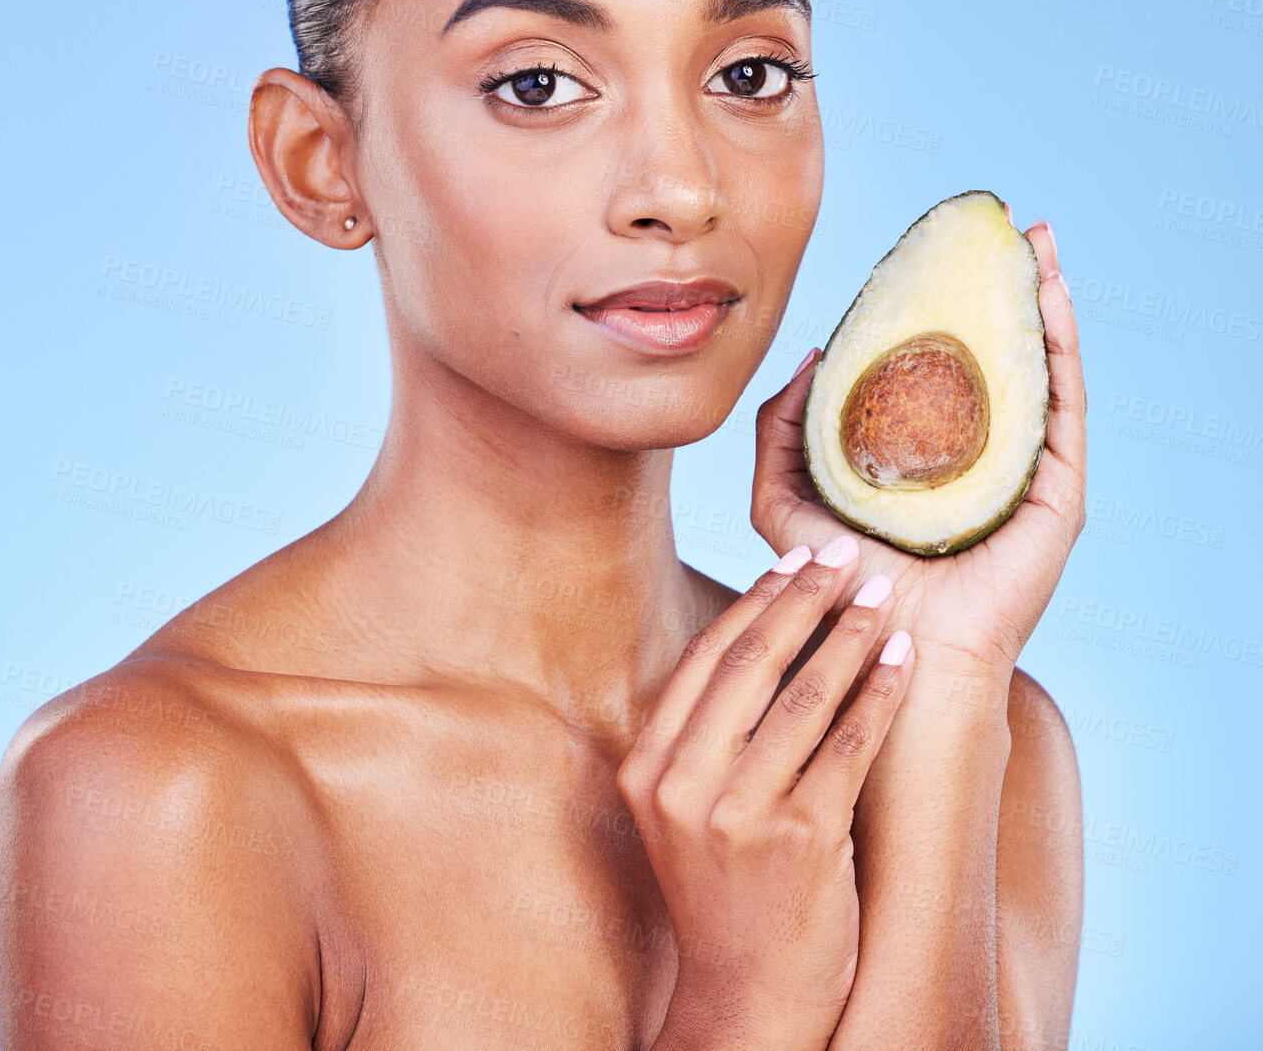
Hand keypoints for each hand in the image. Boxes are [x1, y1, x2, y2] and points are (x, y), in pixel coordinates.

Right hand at [618, 544, 915, 1050]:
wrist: (746, 999)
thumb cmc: (724, 894)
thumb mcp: (682, 812)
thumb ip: (702, 737)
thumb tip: (762, 639)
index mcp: (646, 767)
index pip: (706, 658)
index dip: (757, 600)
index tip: (796, 558)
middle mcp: (682, 784)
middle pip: (751, 662)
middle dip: (806, 595)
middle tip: (847, 551)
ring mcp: (739, 813)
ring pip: (804, 695)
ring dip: (851, 635)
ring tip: (884, 595)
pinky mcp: (801, 841)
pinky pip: (849, 745)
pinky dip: (881, 695)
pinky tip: (903, 662)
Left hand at [751, 217, 1086, 679]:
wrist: (878, 644)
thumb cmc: (830, 582)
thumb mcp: (781, 494)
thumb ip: (780, 428)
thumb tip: (815, 353)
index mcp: (927, 455)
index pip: (945, 366)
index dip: (945, 306)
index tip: (936, 250)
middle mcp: (981, 457)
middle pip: (1002, 355)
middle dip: (1006, 287)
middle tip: (1002, 226)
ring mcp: (1022, 473)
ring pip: (1040, 369)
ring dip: (1044, 300)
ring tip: (1036, 240)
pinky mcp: (1054, 494)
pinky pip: (1062, 406)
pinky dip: (1060, 348)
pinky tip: (1048, 299)